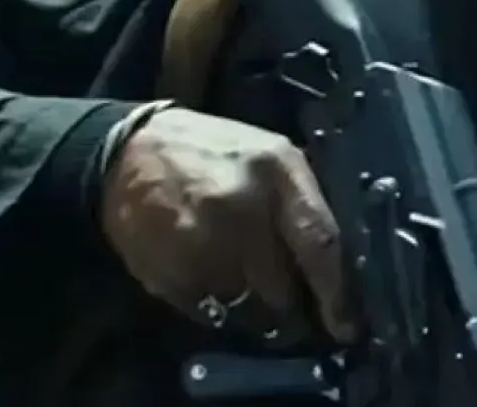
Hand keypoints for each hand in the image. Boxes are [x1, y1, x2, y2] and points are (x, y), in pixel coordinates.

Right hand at [98, 106, 357, 342]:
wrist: (129, 152)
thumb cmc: (212, 150)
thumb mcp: (270, 153)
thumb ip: (302, 200)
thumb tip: (337, 261)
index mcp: (277, 171)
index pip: (319, 242)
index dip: (337, 292)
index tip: (347, 326)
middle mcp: (243, 209)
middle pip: (283, 289)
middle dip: (292, 304)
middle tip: (291, 304)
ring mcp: (201, 246)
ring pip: (246, 307)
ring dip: (251, 304)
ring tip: (240, 277)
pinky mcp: (169, 274)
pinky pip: (208, 312)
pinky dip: (215, 303)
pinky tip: (207, 273)